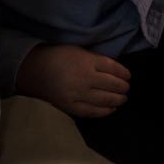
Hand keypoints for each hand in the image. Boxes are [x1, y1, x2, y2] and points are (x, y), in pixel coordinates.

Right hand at [16, 44, 130, 118]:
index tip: (128, 76)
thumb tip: (115, 71)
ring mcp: (77, 94)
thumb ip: (96, 61)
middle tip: (127, 88)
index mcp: (88, 61)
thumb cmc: (59, 57)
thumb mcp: (80, 51)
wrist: (35, 70)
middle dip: (123, 88)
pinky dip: (104, 112)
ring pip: (105, 100)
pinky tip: (111, 109)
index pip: (114, 68)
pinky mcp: (70, 106)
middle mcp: (85, 78)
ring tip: (123, 99)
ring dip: (118, 100)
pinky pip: (91, 112)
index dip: (124, 73)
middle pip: (112, 85)